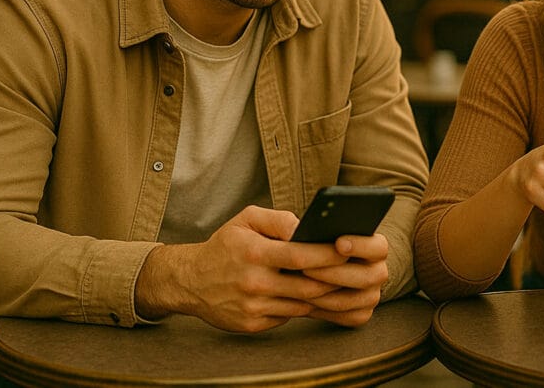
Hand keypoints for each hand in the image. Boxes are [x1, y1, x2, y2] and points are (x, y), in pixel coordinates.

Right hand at [136, 206, 352, 332]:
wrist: (190, 281)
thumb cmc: (225, 245)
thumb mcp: (246, 220)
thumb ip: (278, 219)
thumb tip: (307, 227)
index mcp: (253, 253)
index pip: (300, 256)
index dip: (328, 255)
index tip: (347, 249)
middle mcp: (253, 283)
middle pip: (307, 286)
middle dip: (334, 279)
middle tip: (353, 270)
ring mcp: (253, 307)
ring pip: (302, 305)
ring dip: (323, 295)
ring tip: (340, 283)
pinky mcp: (252, 324)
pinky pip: (288, 317)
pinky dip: (303, 307)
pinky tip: (314, 296)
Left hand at [301, 233, 388, 326]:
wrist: (318, 271)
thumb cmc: (319, 245)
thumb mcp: (322, 232)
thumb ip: (321, 229)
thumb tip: (303, 232)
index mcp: (376, 249)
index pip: (378, 247)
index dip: (360, 245)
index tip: (338, 243)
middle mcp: (378, 273)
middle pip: (365, 277)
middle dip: (332, 273)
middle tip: (305, 268)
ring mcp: (371, 296)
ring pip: (349, 300)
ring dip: (321, 293)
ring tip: (297, 284)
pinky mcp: (360, 315)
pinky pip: (343, 316)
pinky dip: (321, 309)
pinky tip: (302, 299)